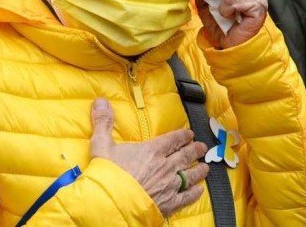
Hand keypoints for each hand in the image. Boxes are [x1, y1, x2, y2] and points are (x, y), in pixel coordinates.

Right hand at [90, 98, 208, 216]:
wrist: (109, 204)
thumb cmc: (106, 174)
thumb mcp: (101, 145)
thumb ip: (103, 122)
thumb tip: (100, 100)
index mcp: (152, 150)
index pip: (174, 139)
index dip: (184, 136)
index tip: (190, 134)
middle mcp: (165, 166)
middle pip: (186, 155)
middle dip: (195, 150)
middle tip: (202, 147)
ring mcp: (169, 185)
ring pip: (190, 175)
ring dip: (199, 170)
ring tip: (206, 167)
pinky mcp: (168, 203)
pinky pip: (186, 197)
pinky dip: (194, 193)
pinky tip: (199, 191)